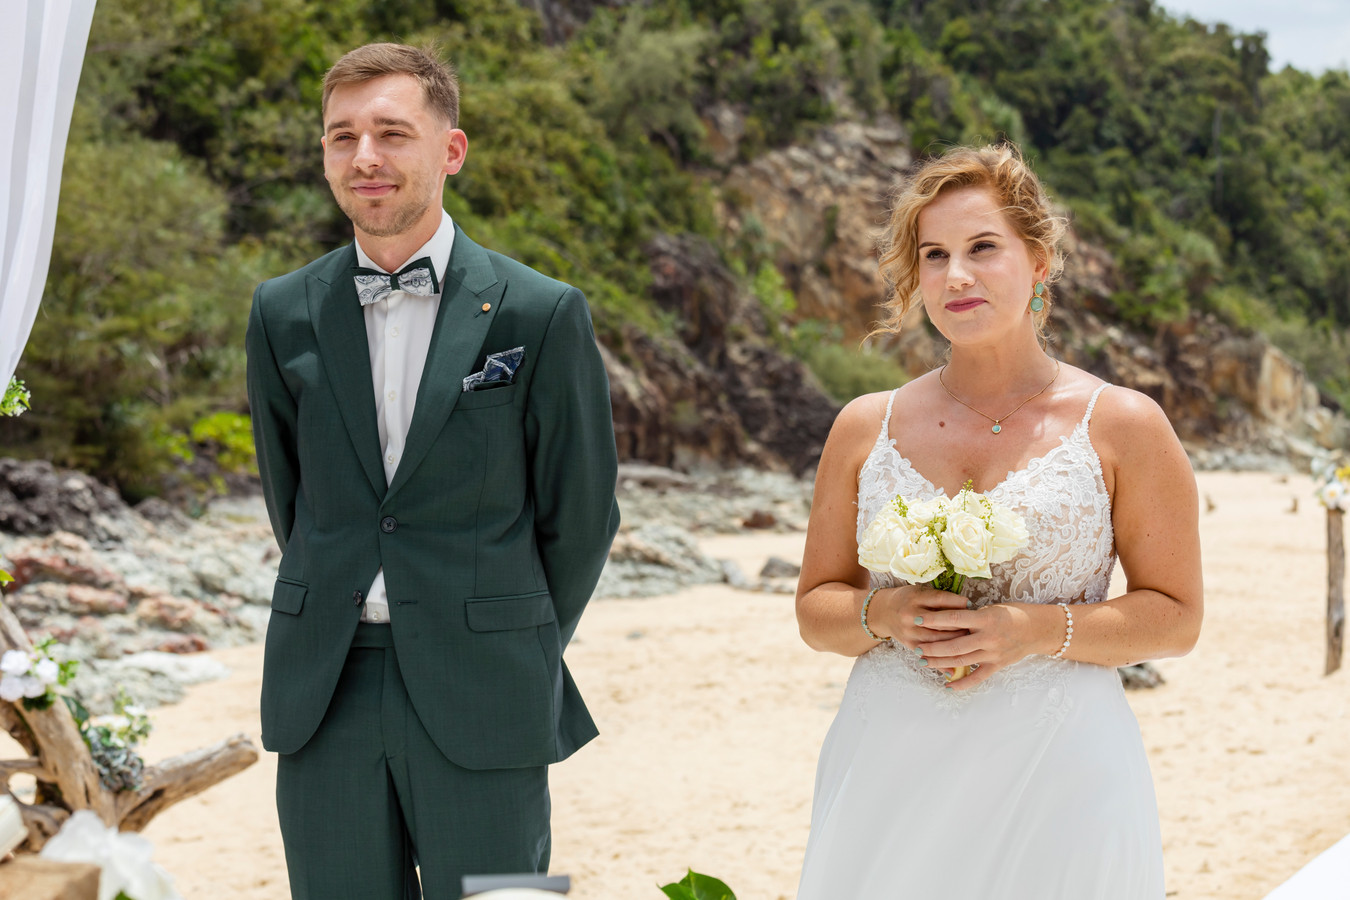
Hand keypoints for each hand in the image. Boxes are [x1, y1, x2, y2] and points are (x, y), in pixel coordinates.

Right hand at [869, 585, 970, 658]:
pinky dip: (943, 662)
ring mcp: (910, 632)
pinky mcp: (909, 644)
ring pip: (938, 640)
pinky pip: (929, 655)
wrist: (882, 612)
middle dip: (961, 624)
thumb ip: (939, 598)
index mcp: (915, 598)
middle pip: (942, 622)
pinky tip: (958, 667)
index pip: (940, 600)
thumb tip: (967, 606)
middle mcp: (911, 615)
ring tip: (971, 641)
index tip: (970, 604)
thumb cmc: (907, 599)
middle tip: (975, 626)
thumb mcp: (919, 592)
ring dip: (956, 642)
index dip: (957, 602)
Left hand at [911, 602, 1042, 689]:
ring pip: (961, 660)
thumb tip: (946, 620)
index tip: (918, 620)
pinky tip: (948, 685)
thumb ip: (970, 617)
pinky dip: (963, 683)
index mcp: (985, 619)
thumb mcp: (990, 609)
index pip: (954, 619)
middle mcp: (988, 637)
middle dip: (932, 647)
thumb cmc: (1011, 614)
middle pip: (954, 644)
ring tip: (923, 661)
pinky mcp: (997, 665)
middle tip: (916, 647)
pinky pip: (978, 677)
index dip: (934, 620)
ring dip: (940, 662)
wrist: (1037, 629)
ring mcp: (993, 653)